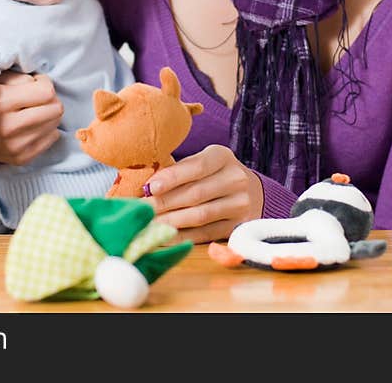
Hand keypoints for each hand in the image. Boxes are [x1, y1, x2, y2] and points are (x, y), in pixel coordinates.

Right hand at [0, 71, 62, 164]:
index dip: (44, 83)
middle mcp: (8, 127)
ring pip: (55, 125)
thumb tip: (43, 84)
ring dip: (48, 115)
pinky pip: (50, 140)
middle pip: (56, 110)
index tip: (35, 83)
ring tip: (32, 111)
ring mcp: (14, 146)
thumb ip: (20, 77)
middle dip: (50, 99)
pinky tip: (32, 125)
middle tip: (36, 97)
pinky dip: (46, 130)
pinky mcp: (19, 158)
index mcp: (1, 102)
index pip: (47, 92)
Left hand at [144, 145, 262, 243]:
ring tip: (148, 224)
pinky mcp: (238, 226)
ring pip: (199, 215)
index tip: (150, 187)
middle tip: (140, 210)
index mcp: (222, 157)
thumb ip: (179, 170)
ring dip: (170, 221)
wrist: (250, 192)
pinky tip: (164, 235)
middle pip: (195, 193)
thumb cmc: (212, 175)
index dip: (171, 177)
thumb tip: (146, 188)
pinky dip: (182, 236)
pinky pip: (205, 233)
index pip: (196, 167)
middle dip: (164, 203)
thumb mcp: (201, 163)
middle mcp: (236, 179)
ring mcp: (240, 204)